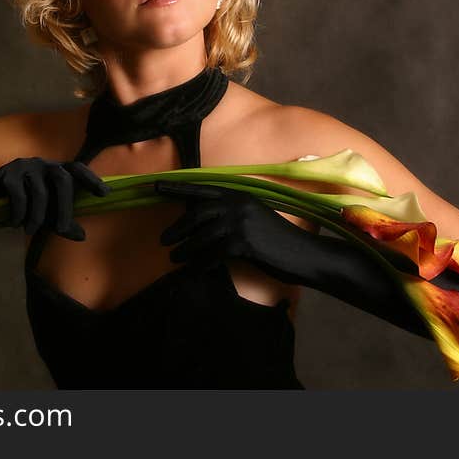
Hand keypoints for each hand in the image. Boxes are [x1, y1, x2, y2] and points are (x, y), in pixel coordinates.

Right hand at [0, 158, 109, 238]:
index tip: (105, 194)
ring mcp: (24, 166)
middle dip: (64, 207)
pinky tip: (14, 223)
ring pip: (40, 192)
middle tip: (62, 229)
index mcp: (55, 170)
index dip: (91, 179)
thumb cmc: (18, 205)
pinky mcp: (7, 174)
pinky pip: (19, 195)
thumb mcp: (42, 215)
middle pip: (62, 180)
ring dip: (37, 216)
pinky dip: (19, 213)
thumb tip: (82, 237)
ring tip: (30, 230)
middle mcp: (43, 164)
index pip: (77, 169)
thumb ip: (61, 223)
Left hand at [154, 180, 311, 270]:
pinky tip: (194, 271)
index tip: (155, 187)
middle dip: (178, 227)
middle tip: (163, 240)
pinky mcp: (244, 243)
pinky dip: (200, 264)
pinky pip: (213, 254)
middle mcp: (238, 204)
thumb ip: (229, 214)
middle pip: (198, 213)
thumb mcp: (253, 218)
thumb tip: (198, 219)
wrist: (303, 254)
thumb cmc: (276, 240)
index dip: (178, 188)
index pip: (202, 189)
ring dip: (185, 249)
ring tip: (174, 258)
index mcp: (239, 194)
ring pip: (202, 236)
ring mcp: (241, 223)